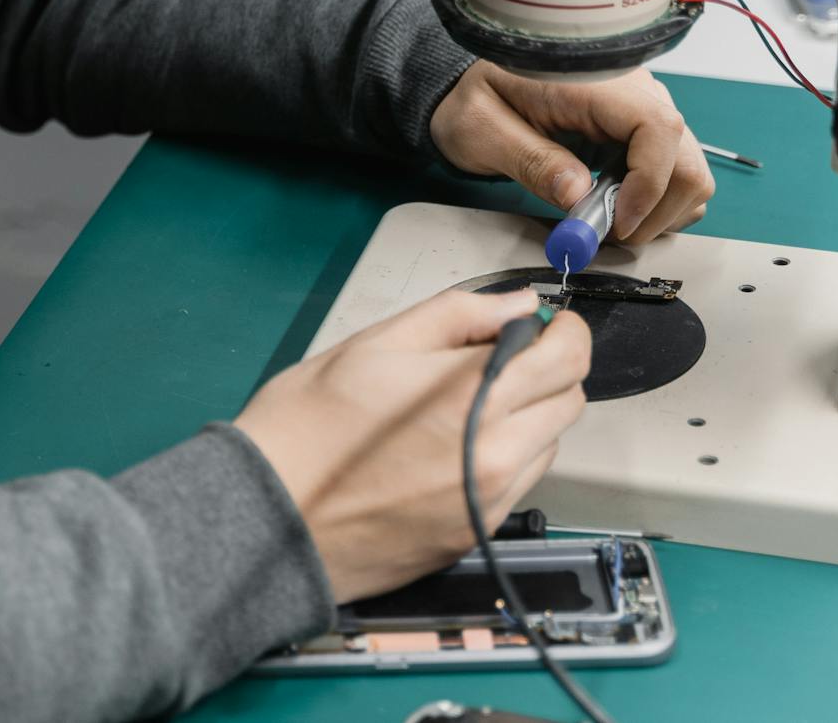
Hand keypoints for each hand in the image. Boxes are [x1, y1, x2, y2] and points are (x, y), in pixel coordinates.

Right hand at [235, 288, 588, 604]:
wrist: (268, 514)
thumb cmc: (308, 426)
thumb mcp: (377, 342)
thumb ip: (458, 315)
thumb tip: (516, 306)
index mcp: (474, 396)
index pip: (568, 357)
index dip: (563, 330)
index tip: (544, 324)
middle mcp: (495, 454)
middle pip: (569, 400)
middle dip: (546, 371)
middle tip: (499, 358)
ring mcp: (488, 499)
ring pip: (547, 444)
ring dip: (527, 416)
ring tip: (463, 407)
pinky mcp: (474, 532)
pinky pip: (517, 484)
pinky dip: (502, 458)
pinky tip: (448, 449)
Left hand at [430, 62, 713, 244]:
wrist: (472, 84)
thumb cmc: (474, 99)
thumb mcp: (483, 129)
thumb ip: (532, 160)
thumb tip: (579, 196)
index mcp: (594, 82)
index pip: (657, 128)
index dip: (649, 185)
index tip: (618, 223)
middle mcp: (631, 90)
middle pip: (686, 157)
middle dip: (657, 210)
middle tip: (608, 236)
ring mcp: (641, 108)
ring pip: (687, 170)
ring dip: (658, 211)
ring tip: (607, 224)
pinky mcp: (639, 129)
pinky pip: (672, 171)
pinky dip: (654, 201)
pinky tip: (614, 207)